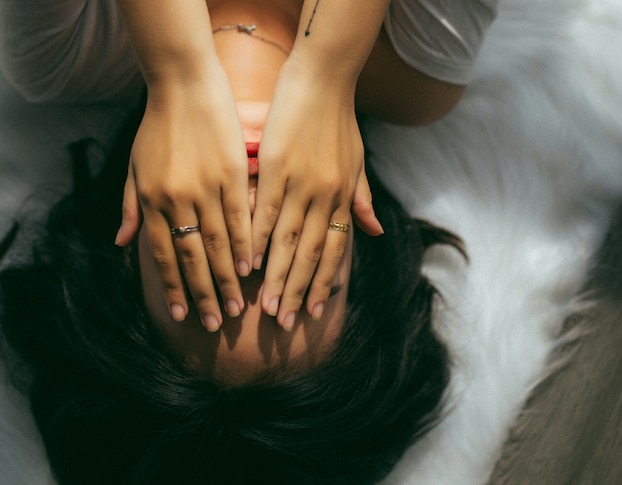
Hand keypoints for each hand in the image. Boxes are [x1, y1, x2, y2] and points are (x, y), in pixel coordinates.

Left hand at [115, 67, 250, 331]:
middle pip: (191, 257)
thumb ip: (130, 208)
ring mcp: (205, 187)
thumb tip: (123, 246)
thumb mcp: (134, 168)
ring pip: (217, 243)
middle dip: (202, 294)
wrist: (182, 84)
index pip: (161, 254)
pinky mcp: (230, 172)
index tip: (180, 314)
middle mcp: (176, 199)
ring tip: (237, 306)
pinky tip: (252, 266)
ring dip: (227, 277)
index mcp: (151, 200)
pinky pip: (239, 216)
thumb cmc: (156, 127)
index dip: (171, 286)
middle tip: (215, 324)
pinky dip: (245, 244)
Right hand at [253, 60, 381, 329]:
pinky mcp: (277, 167)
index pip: (333, 251)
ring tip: (264, 306)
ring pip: (287, 241)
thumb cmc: (339, 119)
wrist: (324, 77)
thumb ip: (362, 199)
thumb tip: (375, 232)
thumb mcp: (358, 162)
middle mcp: (325, 196)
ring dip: (275, 276)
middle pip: (310, 254)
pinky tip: (246, 262)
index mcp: (342, 196)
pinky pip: (265, 211)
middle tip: (285, 323)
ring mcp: (300, 183)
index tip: (313, 313)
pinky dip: (256, 238)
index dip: (323, 283)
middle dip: (298, 291)